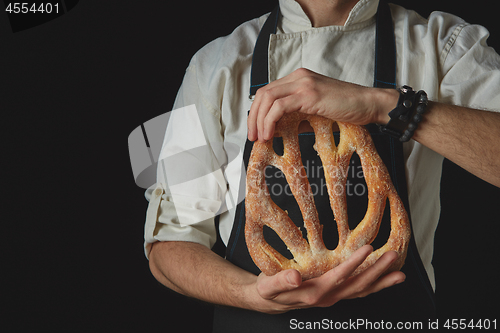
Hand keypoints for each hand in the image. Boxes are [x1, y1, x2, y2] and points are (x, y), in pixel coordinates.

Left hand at [247, 68, 396, 141]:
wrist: (369, 104)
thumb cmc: (346, 109)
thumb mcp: (315, 111)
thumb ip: (296, 117)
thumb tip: (276, 131)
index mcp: (298, 78)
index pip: (268, 91)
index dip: (257, 111)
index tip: (256, 129)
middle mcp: (298, 76)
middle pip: (263, 93)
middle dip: (253, 116)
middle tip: (253, 136)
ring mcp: (303, 83)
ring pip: (267, 98)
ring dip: (259, 120)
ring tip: (260, 138)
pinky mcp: (309, 94)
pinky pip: (279, 107)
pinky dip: (270, 121)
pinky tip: (270, 134)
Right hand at [248, 245, 405, 313]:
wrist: (268, 302)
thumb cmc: (268, 291)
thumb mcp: (269, 286)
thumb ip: (281, 281)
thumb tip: (295, 277)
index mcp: (314, 293)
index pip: (339, 277)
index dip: (355, 263)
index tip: (368, 249)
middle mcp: (328, 297)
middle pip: (357, 286)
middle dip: (377, 271)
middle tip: (393, 256)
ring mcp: (333, 297)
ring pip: (361, 291)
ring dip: (381, 282)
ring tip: (400, 274)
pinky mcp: (334, 294)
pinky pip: (357, 292)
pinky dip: (374, 286)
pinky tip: (384, 279)